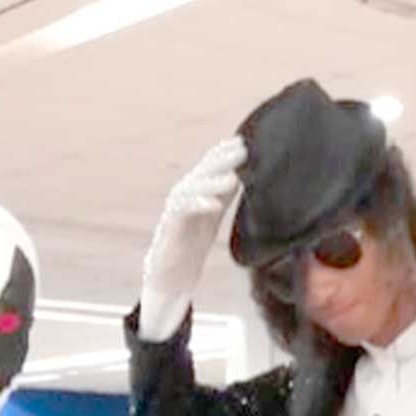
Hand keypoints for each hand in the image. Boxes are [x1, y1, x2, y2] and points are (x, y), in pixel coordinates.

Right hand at [140, 136, 247, 339]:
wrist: (172, 274)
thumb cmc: (192, 244)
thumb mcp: (212, 215)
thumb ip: (223, 196)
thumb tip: (241, 175)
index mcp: (196, 190)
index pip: (210, 166)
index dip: (224, 152)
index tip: (243, 141)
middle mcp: (184, 194)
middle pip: (203, 172)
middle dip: (223, 160)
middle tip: (243, 150)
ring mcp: (176, 209)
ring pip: (194, 188)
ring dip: (214, 181)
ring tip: (234, 178)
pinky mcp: (172, 226)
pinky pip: (184, 211)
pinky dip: (199, 206)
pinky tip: (214, 205)